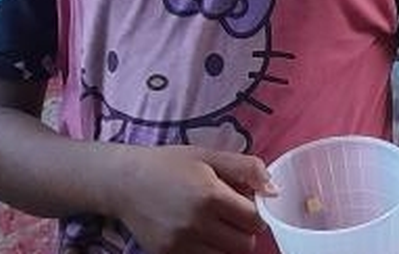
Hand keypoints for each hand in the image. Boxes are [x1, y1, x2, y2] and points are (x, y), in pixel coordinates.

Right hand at [114, 146, 276, 253]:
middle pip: (244, 245)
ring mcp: (180, 244)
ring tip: (214, 224)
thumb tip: (274, 190)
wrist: (124, 181)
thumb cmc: (170, 164)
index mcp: (210, 195)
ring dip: (227, 243)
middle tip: (232, 216)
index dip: (256, 211)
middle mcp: (196, 224)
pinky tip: (198, 233)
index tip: (246, 203)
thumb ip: (246, 168)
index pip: (254, 219)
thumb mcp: (208, 155)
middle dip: (244, 231)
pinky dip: (207, 251)